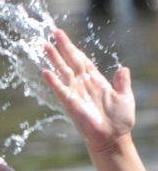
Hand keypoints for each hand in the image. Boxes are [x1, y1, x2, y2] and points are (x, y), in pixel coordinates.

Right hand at [43, 28, 134, 150]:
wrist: (113, 137)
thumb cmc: (120, 120)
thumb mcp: (125, 97)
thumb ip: (122, 83)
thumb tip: (123, 68)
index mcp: (96, 80)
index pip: (83, 60)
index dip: (74, 48)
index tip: (64, 37)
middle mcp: (83, 84)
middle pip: (71, 61)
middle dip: (63, 47)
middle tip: (54, 33)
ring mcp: (76, 92)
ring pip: (63, 71)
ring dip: (55, 59)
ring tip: (45, 46)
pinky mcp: (71, 103)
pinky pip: (60, 90)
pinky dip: (53, 81)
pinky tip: (45, 72)